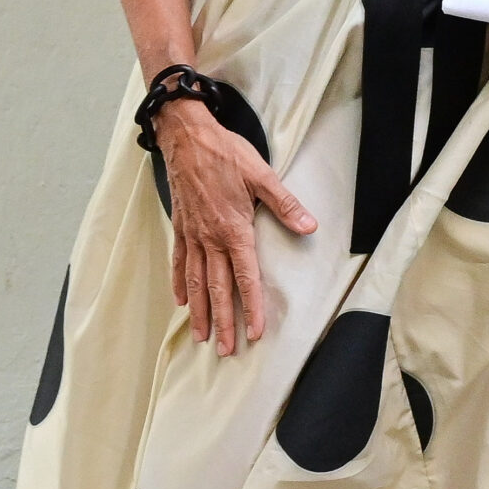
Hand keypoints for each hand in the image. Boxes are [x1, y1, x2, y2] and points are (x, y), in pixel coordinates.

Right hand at [155, 96, 315, 357]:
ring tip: (202, 336)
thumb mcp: (262, 175)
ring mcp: (192, 234)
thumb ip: (285, 204)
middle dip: (224, 321)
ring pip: (195, 282)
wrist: (187, 137)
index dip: (251, 306)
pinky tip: (181, 302)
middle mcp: (210, 238)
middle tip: (227, 350)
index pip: (245, 277)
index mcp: (233, 229)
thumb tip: (309, 227)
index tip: (254, 332)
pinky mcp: (181, 227)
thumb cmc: (226, 154)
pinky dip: (180, 284)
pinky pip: (179, 262)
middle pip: (217, 288)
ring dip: (200, 311)